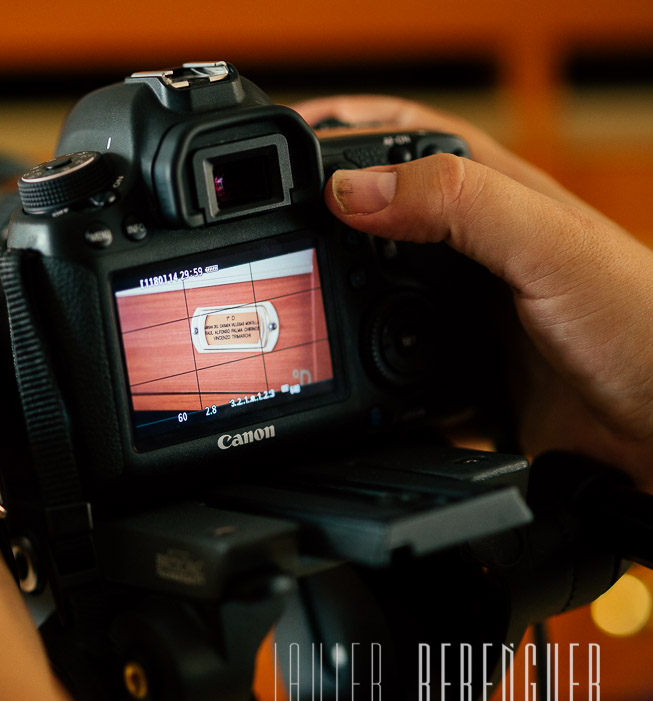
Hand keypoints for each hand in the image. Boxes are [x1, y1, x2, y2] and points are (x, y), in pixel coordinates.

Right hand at [293, 96, 652, 488]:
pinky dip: (361, 382)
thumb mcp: (543, 245)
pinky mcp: (457, 376)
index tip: (279, 149)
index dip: (337, 133)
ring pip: (371, 300)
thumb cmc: (639, 321)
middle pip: (371, 219)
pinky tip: (346, 389)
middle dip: (315, 224)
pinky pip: (388, 374)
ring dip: (331, 306)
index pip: (398, 139)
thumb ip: (453, 203)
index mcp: (490, 193)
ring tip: (289, 307)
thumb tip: (349, 190)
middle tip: (263, 234)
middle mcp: (470, 249)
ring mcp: (460, 314)